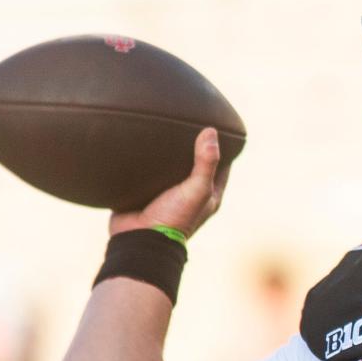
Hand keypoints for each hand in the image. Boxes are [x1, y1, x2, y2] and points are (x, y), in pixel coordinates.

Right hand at [109, 127, 231, 237]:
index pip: (221, 166)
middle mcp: (189, 195)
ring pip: (169, 168)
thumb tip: (212, 131)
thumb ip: (206, 163)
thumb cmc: (173, 218)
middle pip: (194, 164)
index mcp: (208, 195)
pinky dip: (146, 160)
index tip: (217, 126)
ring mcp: (166, 194)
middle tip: (188, 120)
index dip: (223, 148)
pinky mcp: (144, 193)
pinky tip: (141, 141)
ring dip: (167, 152)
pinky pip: (147, 173)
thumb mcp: (196, 189)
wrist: (138, 240)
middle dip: (192, 146)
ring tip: (164, 126)